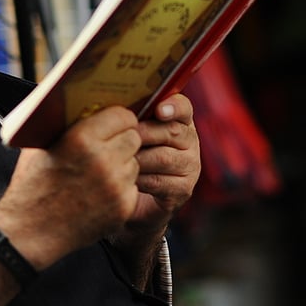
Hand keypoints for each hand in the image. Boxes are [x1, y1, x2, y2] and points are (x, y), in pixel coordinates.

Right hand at [0, 106, 142, 269]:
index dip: (118, 118)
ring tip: (99, 172)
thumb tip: (88, 105)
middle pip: (134, 137)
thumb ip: (67, 124)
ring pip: (134, 162)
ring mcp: (115, 186)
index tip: (113, 123)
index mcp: (81, 139)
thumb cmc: (32, 185)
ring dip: (122, 163)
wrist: (28, 232)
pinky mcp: (122, 208)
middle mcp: (103, 161)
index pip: (123, 115)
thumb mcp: (41, 144)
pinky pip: (132, 187)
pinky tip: (100, 192)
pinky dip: (121, 188)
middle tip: (108, 146)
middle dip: (122, 139)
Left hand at [129, 94, 200, 233]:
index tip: (159, 110)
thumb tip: (114, 109)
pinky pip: (159, 181)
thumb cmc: (129, 156)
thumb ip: (131, 119)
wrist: (134, 199)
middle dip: (144, 134)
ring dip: (138, 159)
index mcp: (180, 121)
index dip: (173, 106)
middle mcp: (190, 142)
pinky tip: (126, 179)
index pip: (184, 107)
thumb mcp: (131, 134)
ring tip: (120, 160)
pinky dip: (139, 180)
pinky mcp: (184, 189)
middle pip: (171, 131)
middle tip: (123, 138)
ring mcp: (190, 166)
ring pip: (163, 157)